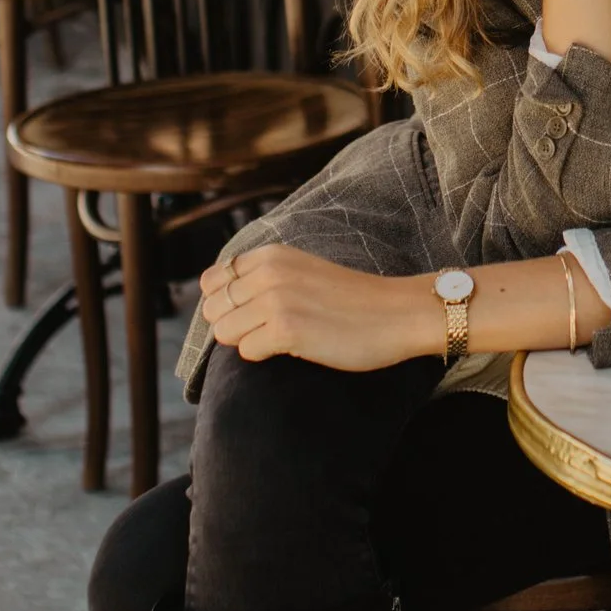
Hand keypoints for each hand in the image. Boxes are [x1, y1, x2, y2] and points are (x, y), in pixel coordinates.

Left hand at [196, 245, 430, 370]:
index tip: (249, 314)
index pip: (212, 281)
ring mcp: (276, 299)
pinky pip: (246, 351)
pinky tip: (293, 347)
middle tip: (266, 331)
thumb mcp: (301, 271)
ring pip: (224, 332)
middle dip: (232, 325)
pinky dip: (263, 355)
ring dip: (247, 341)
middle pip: (214, 309)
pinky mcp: (286, 329)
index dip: (224, 303)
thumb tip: (220, 302)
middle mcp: (268, 272)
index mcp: (270, 255)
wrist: (398, 313)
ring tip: (280, 339)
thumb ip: (264, 277)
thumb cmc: (352, 299)